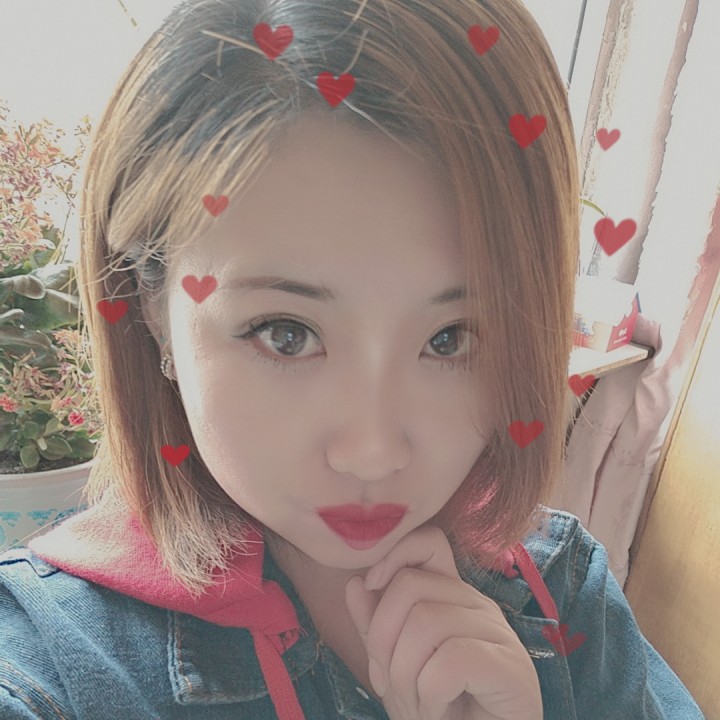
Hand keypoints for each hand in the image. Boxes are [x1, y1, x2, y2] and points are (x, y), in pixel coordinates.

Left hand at [345, 524, 542, 719]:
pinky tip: (441, 713)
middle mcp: (478, 605)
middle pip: (410, 586)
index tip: (368, 586)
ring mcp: (499, 634)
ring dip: (405, 679)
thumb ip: (376, 627)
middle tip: (389, 685)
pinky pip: (450, 662)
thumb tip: (354, 583)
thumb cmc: (441, 710)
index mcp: (453, 597)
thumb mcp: (396, 668)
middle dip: (382, 640)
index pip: (428, 542)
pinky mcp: (511, 668)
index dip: (393, 555)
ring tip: (419, 706)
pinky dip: (431, 697)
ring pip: (425, 624)